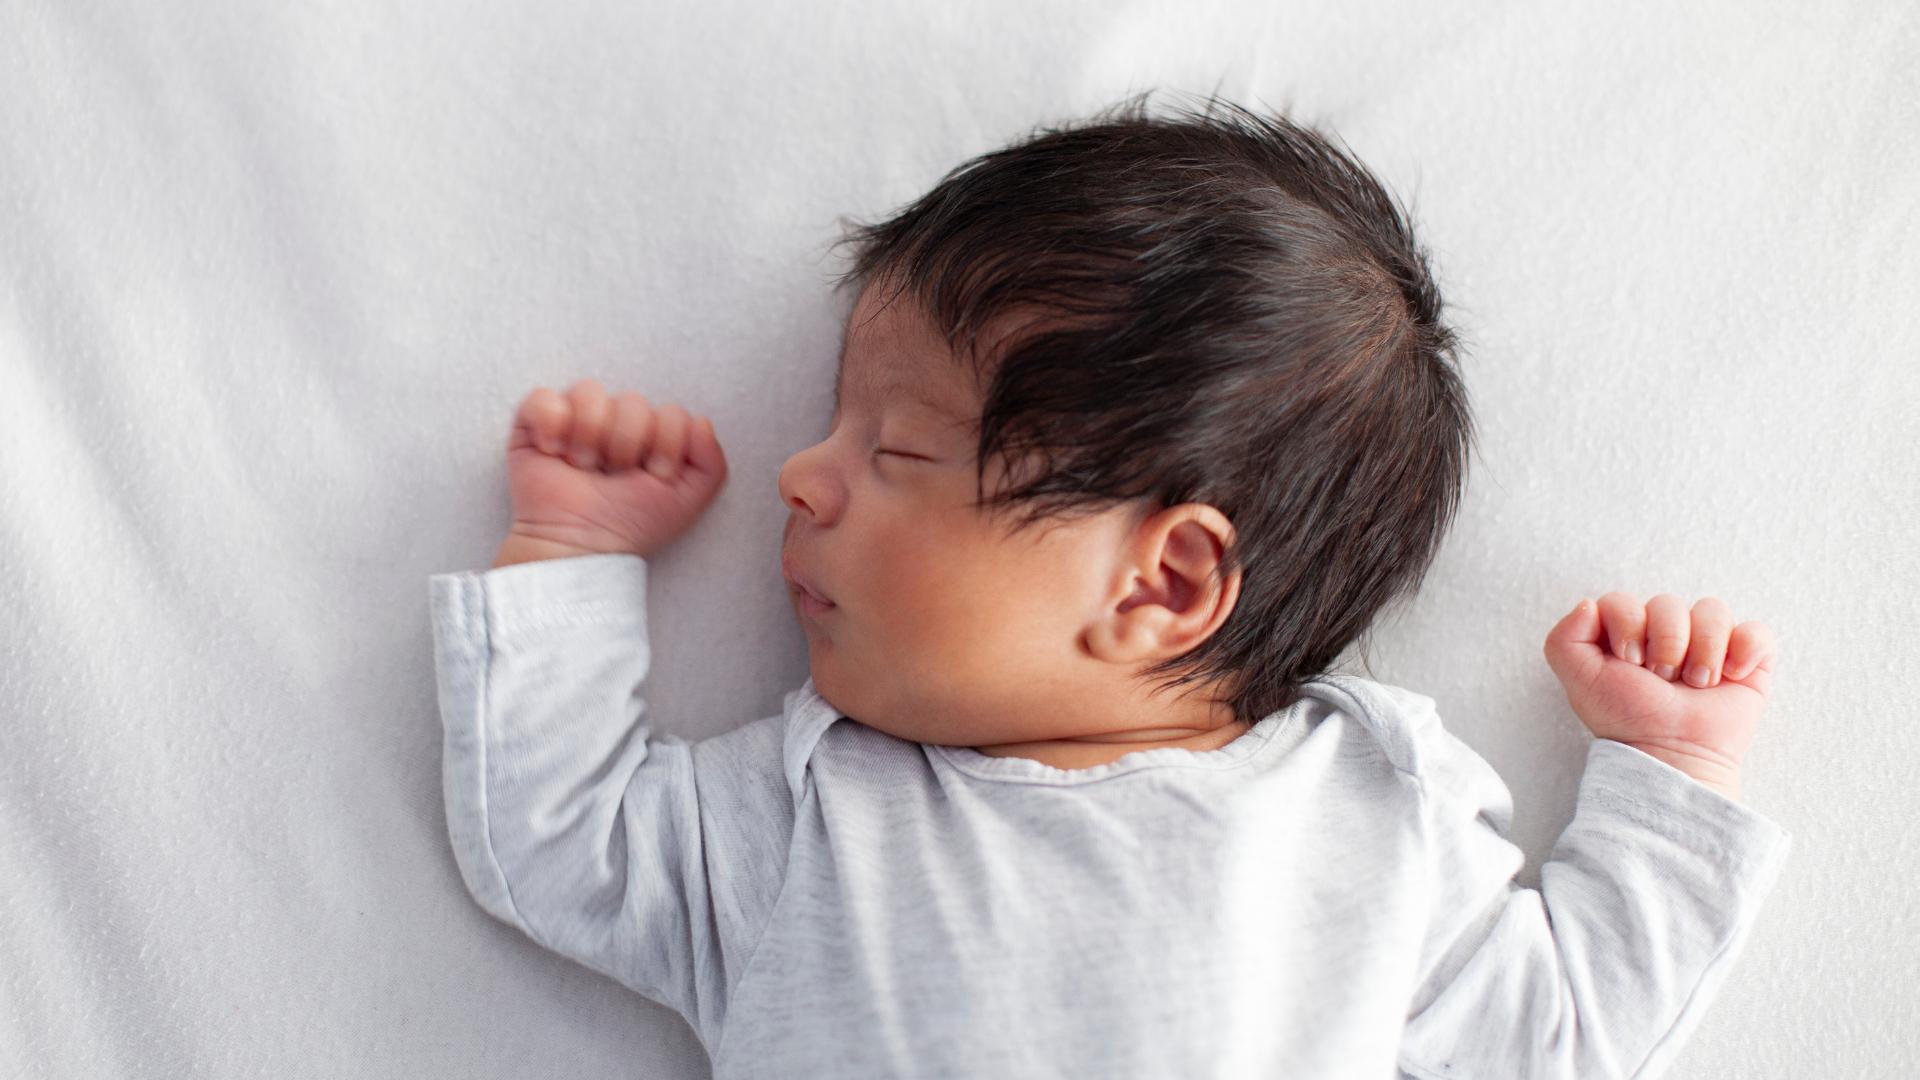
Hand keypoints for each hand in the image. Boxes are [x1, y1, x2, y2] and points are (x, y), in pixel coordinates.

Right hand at [499, 379, 727, 560]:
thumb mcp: (687, 501)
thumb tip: (700, 421)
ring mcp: (575, 420)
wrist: (581, 545)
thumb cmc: (630, 525)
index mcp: (652, 436)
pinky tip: (555, 453)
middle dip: (626, 446)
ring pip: (591, 392)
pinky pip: (544, 398)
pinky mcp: (534, 424)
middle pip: (633, 402)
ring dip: (589, 437)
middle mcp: (615, 423)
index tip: (653, 477)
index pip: (672, 412)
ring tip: (583, 468)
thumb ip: (711, 463)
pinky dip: (552, 425)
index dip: (665, 446)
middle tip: (613, 476)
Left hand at [1541, 593, 1777, 799]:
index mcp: (1627, 634)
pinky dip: (1746, 649)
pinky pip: (1756, 632)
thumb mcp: (1580, 681)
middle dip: (1665, 643)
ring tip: (1696, 685)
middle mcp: (1667, 634)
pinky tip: (1731, 676)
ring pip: (1712, 610)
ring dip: (1702, 650)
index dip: (1628, 625)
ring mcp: (1709, 646)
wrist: (1672, 754)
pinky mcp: (1747, 661)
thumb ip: (1563, 639)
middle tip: (1663, 679)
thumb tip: (1588, 603)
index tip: (1629, 663)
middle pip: (1668, 602)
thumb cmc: (1627, 720)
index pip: (1624, 600)